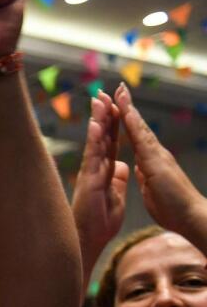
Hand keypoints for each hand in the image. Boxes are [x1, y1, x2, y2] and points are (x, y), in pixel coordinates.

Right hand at [71, 90, 128, 262]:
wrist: (88, 241)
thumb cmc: (99, 223)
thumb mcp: (116, 197)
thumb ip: (117, 180)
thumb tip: (122, 166)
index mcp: (104, 171)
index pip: (110, 141)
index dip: (113, 123)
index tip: (114, 103)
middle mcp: (95, 169)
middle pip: (102, 137)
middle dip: (104, 114)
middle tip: (104, 92)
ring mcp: (90, 174)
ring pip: (96, 142)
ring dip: (98, 121)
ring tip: (99, 100)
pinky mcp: (89, 182)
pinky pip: (93, 158)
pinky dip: (95, 141)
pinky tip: (97, 126)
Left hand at [116, 83, 206, 237]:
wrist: (190, 218)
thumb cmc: (172, 208)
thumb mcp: (151, 188)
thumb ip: (145, 176)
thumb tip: (138, 167)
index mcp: (150, 161)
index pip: (135, 137)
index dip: (126, 122)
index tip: (117, 106)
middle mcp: (155, 154)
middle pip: (138, 127)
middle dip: (127, 108)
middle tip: (118, 88)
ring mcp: (157, 156)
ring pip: (140, 128)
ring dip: (128, 110)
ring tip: (119, 92)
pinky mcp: (157, 162)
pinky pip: (142, 140)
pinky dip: (134, 125)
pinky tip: (126, 112)